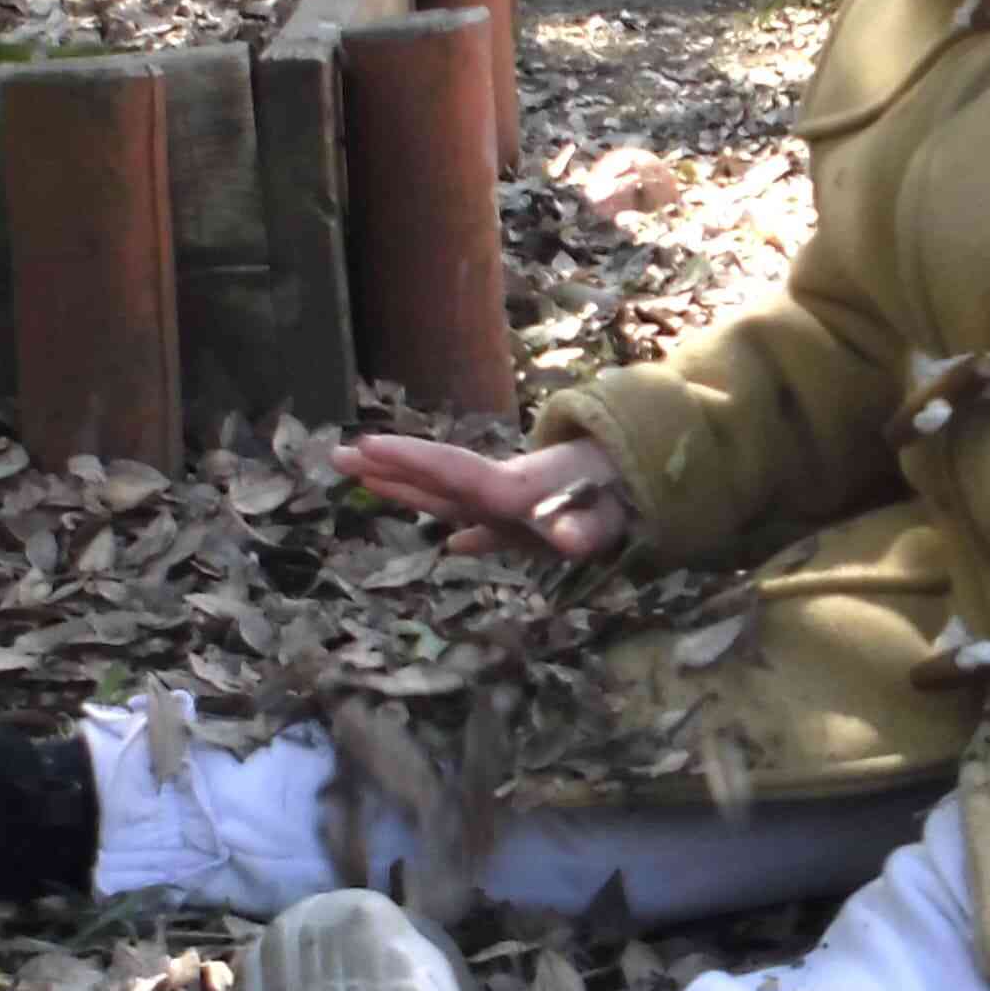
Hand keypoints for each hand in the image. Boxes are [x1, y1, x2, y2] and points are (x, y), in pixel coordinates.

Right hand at [331, 431, 631, 559]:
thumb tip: (567, 542)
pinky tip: (453, 544)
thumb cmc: (627, 499)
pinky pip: (483, 522)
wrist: (653, 483)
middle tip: (336, 453)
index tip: (366, 446)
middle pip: (435, 477)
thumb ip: (584, 528)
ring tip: (364, 476)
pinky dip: (465, 529)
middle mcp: (500, 491)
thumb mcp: (608, 516)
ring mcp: (511, 505)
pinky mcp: (530, 521)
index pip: (450, 471)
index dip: (409, 460)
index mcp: (510, 489)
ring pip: (449, 496)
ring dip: (409, 488)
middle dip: (388, 466)